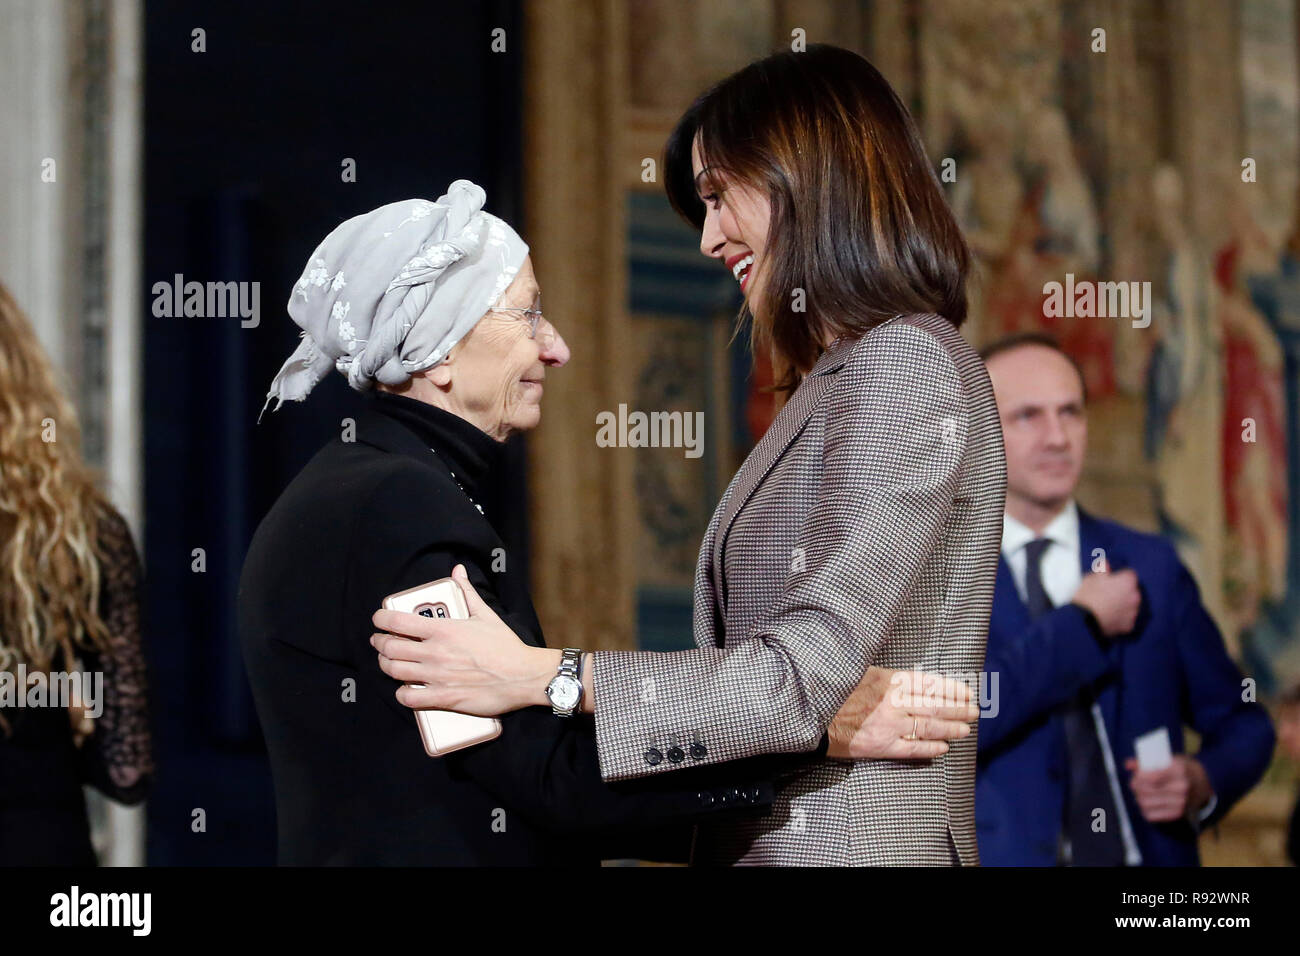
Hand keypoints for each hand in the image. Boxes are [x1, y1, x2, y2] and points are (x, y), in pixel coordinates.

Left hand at [371, 565, 554, 715]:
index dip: (381, 619)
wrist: (523, 676)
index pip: (397, 622)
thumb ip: (467, 592)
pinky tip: (404, 689)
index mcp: (443, 630)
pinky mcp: (443, 698)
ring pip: (394, 671)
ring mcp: (437, 677)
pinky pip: (409, 698)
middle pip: (390, 647)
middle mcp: (435, 653)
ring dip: (386, 666)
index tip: (379, 619)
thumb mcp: (485, 614)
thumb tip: (458, 571)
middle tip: (381, 642)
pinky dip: (401, 693)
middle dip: (380, 643)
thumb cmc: (505, 646)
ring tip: (388, 662)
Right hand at [827, 667, 978, 759]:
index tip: (966, 691)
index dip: (951, 689)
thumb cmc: (832, 689)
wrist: (808, 713)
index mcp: (889, 680)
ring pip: (928, 727)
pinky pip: (912, 749)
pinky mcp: (880, 746)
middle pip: (934, 705)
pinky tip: (943, 748)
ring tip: (965, 729)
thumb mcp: (859, 670)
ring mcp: (889, 726)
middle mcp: (894, 702)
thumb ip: (886, 675)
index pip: (930, 684)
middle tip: (974, 711)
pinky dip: (930, 749)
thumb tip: (909, 678)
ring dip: (950, 728)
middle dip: (958, 708)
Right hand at [1072, 568, 1140, 636]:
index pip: (1129, 575)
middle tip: (1107, 594)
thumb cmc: (1086, 595)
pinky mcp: (1128, 625)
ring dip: (1122, 605)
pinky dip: (1120, 619)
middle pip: (1132, 591)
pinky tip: (1109, 618)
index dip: (1118, 578)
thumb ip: (1102, 570)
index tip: (1109, 581)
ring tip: (1107, 608)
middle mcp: (1135, 595)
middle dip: (1122, 592)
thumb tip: (1106, 564)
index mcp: (1127, 581)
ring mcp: (1133, 612)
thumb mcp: (1090, 578)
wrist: (1082, 620)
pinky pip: (1126, 620)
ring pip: (1130, 606)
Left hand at [1123, 755, 1212, 821]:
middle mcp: (1182, 787)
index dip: (1138, 777)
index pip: (1152, 777)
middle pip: (1147, 790)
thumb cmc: (1182, 768)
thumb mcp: (1169, 759)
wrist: (1204, 783)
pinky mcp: (1178, 813)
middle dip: (1136, 786)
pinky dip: (1145, 809)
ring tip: (1139, 792)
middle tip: (1134, 783)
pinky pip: (1152, 815)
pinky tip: (1145, 802)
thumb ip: (1147, 762)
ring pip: (1147, 802)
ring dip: (1138, 797)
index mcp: (1179, 770)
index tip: (1135, 775)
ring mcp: (1181, 802)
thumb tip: (1127, 764)